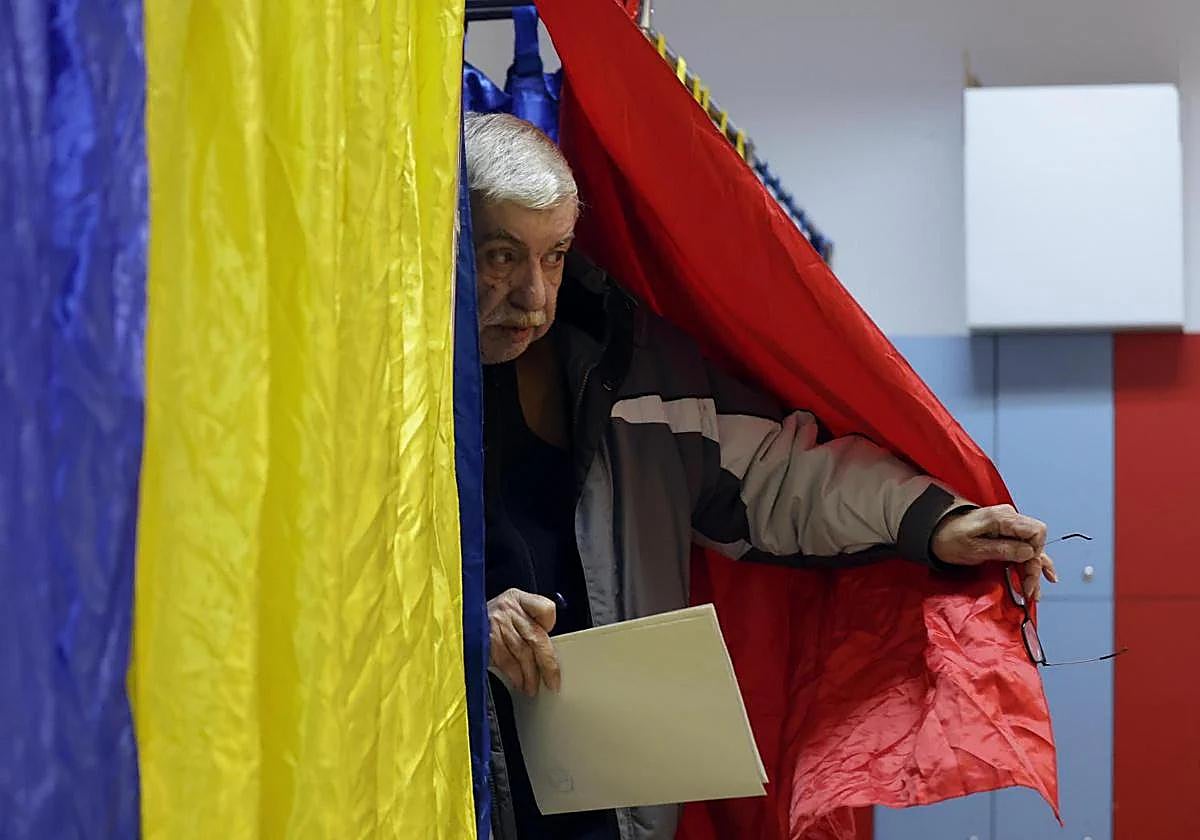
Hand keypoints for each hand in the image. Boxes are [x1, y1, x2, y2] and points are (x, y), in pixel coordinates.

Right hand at [488, 588, 560, 696]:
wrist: (456, 623)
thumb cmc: (486, 621)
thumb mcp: (508, 611)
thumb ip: (527, 624)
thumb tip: (545, 653)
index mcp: (517, 598)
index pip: (546, 608)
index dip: (550, 624)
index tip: (551, 636)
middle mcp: (508, 608)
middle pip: (536, 637)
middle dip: (548, 663)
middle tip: (553, 681)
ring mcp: (496, 623)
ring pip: (523, 652)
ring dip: (530, 675)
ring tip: (532, 687)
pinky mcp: (486, 640)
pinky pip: (507, 661)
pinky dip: (515, 675)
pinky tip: (519, 682)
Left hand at [931, 504, 1058, 600]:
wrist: (935, 531)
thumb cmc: (949, 537)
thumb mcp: (973, 548)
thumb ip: (1002, 549)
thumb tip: (1029, 553)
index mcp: (1002, 518)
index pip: (1036, 532)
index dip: (1035, 553)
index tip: (1025, 572)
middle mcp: (1010, 518)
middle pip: (1035, 543)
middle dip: (1034, 568)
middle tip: (1028, 591)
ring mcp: (1009, 526)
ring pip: (1032, 548)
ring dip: (1034, 569)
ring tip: (1033, 592)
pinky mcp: (1006, 534)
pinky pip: (1025, 547)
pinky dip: (1033, 562)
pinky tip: (1046, 575)